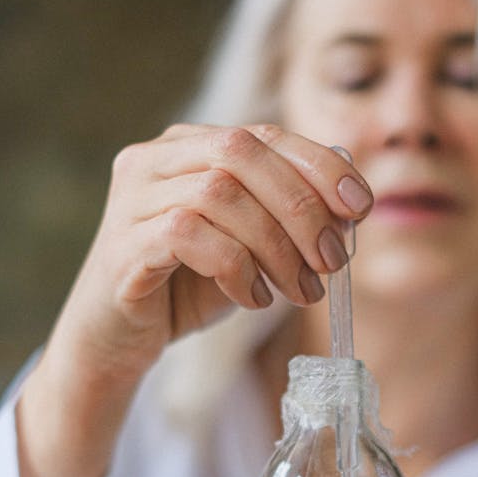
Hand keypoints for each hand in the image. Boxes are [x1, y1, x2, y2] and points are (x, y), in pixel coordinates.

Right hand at [15, 125, 371, 476]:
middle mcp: (154, 159)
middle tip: (331, 261)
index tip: (361, 207)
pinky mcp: (123, 244)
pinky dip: (235, 268)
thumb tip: (350, 210)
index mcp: (188, 147)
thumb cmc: (185, 290)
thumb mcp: (251, 251)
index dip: (318, 165)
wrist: (116, 343)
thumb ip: (290, 222)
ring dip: (275, 246)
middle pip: (241, 153)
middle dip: (301, 206)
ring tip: (299, 291)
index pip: (263, 134)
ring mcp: (133, 198)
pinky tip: (253, 298)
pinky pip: (189, 236)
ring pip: (218, 193)